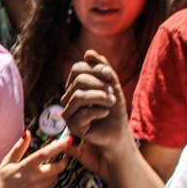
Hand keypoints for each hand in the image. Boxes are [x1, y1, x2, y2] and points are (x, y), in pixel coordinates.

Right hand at [0, 131, 70, 187]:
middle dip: (62, 162)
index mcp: (23, 167)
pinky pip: (49, 187)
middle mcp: (32, 178)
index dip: (57, 147)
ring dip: (53, 173)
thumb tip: (27, 133)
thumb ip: (19, 147)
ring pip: (54, 178)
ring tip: (42, 172)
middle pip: (56, 168)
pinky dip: (47, 183)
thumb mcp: (7, 161)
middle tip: (62, 158)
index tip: (68, 139)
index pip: (43, 154)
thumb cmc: (3, 179)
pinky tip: (37, 183)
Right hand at [62, 51, 131, 177]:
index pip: (77, 68)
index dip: (95, 70)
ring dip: (100, 96)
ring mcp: (68, 113)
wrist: (119, 135)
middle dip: (99, 84)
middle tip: (112, 95)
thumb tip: (88, 52)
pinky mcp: (73, 127)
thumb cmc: (115, 111)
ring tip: (111, 102)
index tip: (110, 78)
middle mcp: (68, 99)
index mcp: (75, 88)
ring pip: (78, 95)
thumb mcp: (112, 85)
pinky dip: (98, 110)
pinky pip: (83, 112)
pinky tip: (105, 113)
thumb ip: (102, 68)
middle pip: (78, 80)